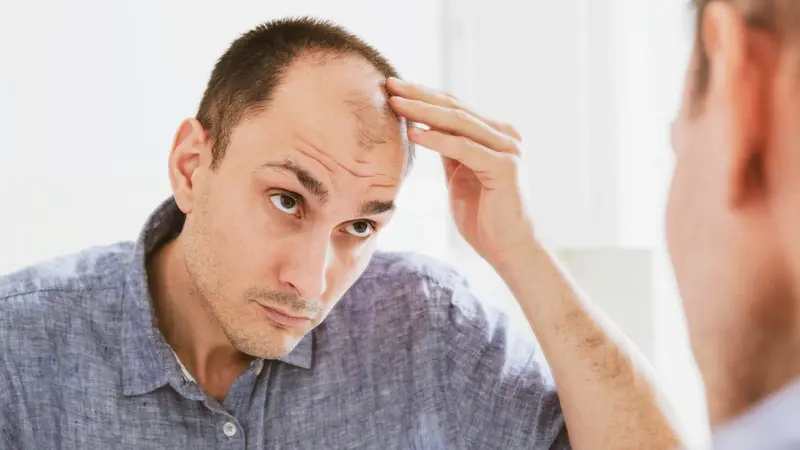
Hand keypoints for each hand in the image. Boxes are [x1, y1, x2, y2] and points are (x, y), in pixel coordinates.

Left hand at [386, 77, 535, 268]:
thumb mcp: (460, 175)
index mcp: (495, 134)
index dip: (423, 95)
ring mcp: (508, 148)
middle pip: (455, 107)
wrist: (508, 249)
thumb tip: (424, 127)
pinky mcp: (504, 166)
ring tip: (396, 102)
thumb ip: (450, 150)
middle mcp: (506, 135)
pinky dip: (437, 139)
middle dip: (419, 95)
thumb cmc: (484, 217)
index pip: (455, 106)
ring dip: (423, 111)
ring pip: (458, 122)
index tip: (394, 86)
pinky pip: (463, 148)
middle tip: (390, 83)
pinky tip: (414, 133)